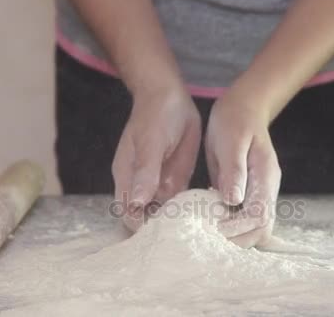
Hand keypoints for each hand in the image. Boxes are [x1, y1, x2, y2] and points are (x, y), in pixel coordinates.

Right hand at [114, 89, 200, 231]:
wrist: (171, 96)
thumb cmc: (155, 116)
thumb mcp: (151, 142)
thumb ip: (145, 172)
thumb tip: (136, 202)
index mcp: (127, 178)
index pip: (128, 213)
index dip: (140, 227)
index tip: (160, 237)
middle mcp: (142, 186)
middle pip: (147, 218)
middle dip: (162, 230)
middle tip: (184, 237)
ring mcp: (160, 183)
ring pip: (166, 213)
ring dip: (179, 222)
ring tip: (199, 231)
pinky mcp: (177, 179)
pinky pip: (183, 201)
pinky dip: (191, 209)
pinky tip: (206, 215)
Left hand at [205, 92, 280, 247]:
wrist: (243, 109)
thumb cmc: (236, 120)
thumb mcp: (231, 140)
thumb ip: (234, 170)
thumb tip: (233, 200)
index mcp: (265, 177)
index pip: (260, 217)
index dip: (238, 228)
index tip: (213, 229)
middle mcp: (266, 190)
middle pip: (261, 230)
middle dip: (236, 240)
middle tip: (206, 239)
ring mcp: (259, 193)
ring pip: (254, 228)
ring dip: (233, 236)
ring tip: (206, 234)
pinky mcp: (248, 194)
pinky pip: (244, 218)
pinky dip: (230, 226)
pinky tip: (210, 222)